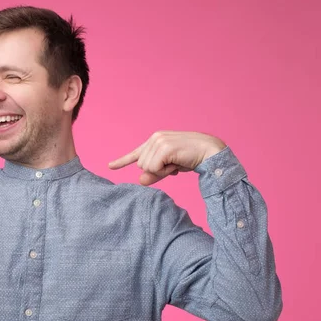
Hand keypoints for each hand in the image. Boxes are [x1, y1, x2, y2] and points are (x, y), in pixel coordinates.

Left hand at [108, 131, 225, 185]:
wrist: (210, 151)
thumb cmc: (191, 158)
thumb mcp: (169, 167)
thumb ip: (154, 174)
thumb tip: (140, 181)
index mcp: (155, 140)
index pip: (135, 153)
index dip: (122, 161)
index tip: (110, 166)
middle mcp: (155, 138)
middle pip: (141, 165)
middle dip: (157, 171)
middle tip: (173, 165)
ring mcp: (159, 141)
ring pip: (146, 167)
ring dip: (162, 171)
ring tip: (176, 163)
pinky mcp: (164, 147)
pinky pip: (154, 168)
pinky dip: (165, 171)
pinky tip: (177, 163)